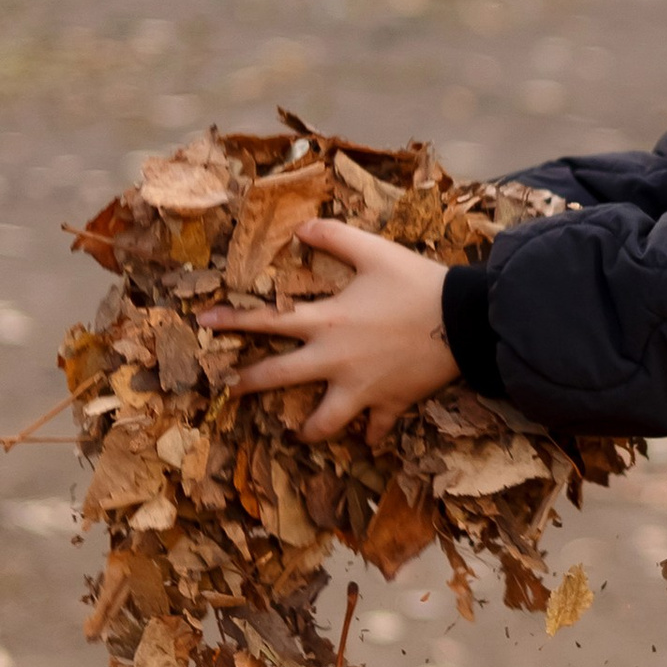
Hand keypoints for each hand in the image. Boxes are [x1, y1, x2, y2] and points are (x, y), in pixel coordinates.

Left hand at [199, 218, 458, 442]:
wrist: (464, 322)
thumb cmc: (417, 284)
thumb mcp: (374, 251)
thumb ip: (333, 237)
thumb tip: (299, 228)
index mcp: (326, 321)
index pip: (267, 321)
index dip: (232, 321)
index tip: (203, 323)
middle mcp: (334, 361)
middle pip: (279, 378)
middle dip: (247, 385)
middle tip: (229, 391)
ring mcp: (361, 389)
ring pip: (324, 423)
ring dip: (310, 430)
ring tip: (301, 434)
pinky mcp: (390, 404)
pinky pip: (375, 429)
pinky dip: (370, 434)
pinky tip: (366, 438)